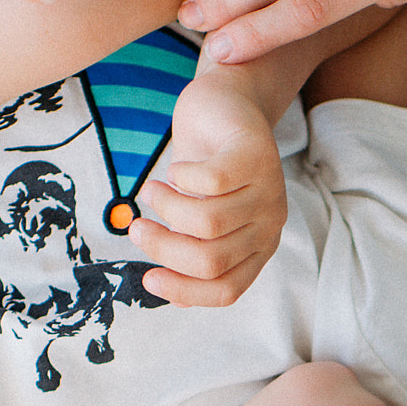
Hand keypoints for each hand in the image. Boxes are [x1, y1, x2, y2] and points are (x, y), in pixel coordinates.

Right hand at [130, 77, 289, 305]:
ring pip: (207, 224)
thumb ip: (191, 252)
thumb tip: (172, 298)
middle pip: (211, 260)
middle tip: (136, 227)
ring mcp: (268, 191)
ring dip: (166, 208)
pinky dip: (180, 178)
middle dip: (163, 247)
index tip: (147, 278)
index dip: (183, 289)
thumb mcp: (197, 217)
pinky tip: (176, 170)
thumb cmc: (206, 168)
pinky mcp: (257, 155)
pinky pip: (210, 182)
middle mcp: (269, 225)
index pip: (226, 290)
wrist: (226, 107)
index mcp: (257, 249)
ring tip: (151, 191)